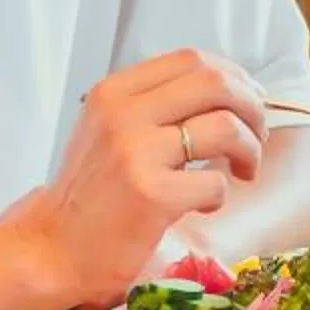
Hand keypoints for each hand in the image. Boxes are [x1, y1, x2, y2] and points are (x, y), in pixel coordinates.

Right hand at [5, 50, 266, 309]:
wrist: (52, 249)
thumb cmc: (93, 193)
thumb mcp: (111, 131)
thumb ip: (157, 106)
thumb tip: (231, 88)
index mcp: (115, 92)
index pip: (192, 60)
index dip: (234, 78)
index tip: (248, 103)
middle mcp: (123, 114)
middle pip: (216, 83)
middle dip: (253, 108)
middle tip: (256, 138)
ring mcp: (135, 153)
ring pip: (225, 127)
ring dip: (250, 150)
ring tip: (244, 172)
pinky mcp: (151, 195)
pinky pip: (216, 183)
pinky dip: (221, 195)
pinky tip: (203, 205)